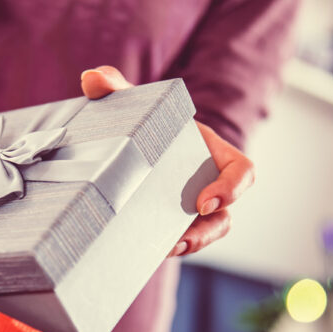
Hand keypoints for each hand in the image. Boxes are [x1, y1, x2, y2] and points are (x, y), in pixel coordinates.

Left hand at [80, 66, 254, 256]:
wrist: (124, 143)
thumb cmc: (141, 120)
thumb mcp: (133, 103)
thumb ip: (115, 87)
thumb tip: (91, 79)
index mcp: (209, 152)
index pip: (242, 172)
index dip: (232, 188)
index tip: (204, 200)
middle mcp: (206, 182)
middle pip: (225, 213)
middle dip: (208, 230)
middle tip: (181, 237)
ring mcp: (189, 206)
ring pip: (205, 232)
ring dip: (192, 244)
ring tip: (167, 249)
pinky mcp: (169, 221)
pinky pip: (179, 240)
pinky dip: (170, 247)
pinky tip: (151, 251)